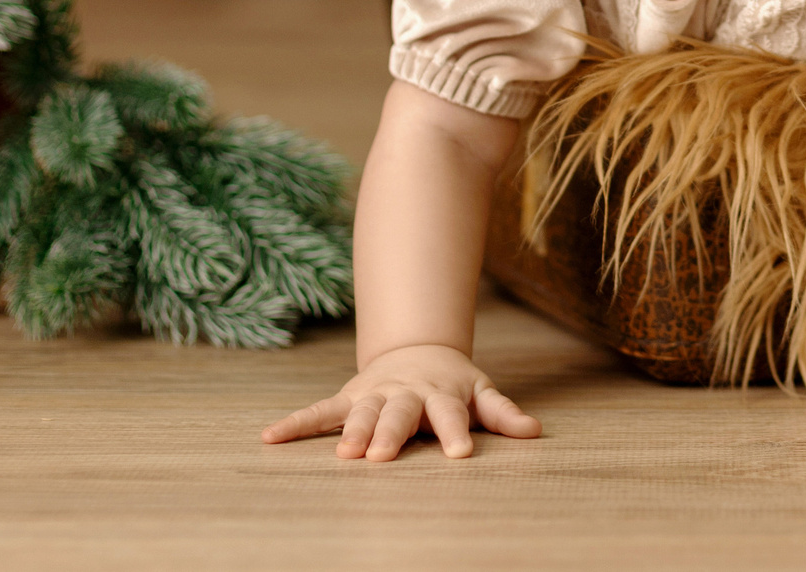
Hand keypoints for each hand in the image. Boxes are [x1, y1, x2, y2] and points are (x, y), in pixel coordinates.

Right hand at [260, 343, 540, 460]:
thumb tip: (535, 431)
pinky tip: (270, 437)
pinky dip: (295, 423)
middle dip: (390, 434)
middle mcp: (405, 394)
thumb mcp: (482, 393)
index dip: (457, 432)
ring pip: (360, 413)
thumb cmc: (454, 384)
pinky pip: (319, 411)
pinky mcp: (348, 398)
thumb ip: (504, 414)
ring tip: (342, 454)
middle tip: (382, 456)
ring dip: (351, 431)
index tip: (460, 454)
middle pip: (399, 414)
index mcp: (441, 394)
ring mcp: (374, 395)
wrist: (418, 349)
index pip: (451, 415)